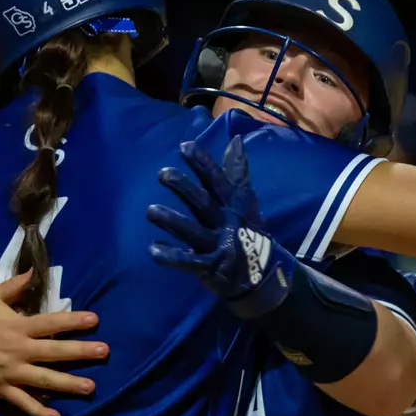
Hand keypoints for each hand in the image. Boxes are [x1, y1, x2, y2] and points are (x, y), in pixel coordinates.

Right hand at [0, 271, 108, 415]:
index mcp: (16, 326)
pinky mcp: (1, 388)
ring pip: (44, 379)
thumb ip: (14, 286)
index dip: (73, 321)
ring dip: (68, 384)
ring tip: (91, 387)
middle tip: (104, 351)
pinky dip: (38, 411)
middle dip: (81, 352)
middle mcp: (17, 349)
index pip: (50, 323)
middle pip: (54, 352)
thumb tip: (33, 271)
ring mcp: (10, 371)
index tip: (95, 320)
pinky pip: (22, 402)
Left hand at [146, 135, 295, 316]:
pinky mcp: (210, 267)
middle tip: (162, 173)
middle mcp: (227, 223)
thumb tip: (235, 140)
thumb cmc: (249, 232)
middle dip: (184, 187)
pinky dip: (171, 256)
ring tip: (150, 211)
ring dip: (171, 221)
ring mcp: (219, 246)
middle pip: (203, 202)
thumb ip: (237, 173)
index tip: (184, 146)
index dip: (202, 163)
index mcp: (234, 206)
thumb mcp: (246, 202)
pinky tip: (153, 250)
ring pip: (192, 231)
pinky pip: (187, 262)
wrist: (266, 275)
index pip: (218, 180)